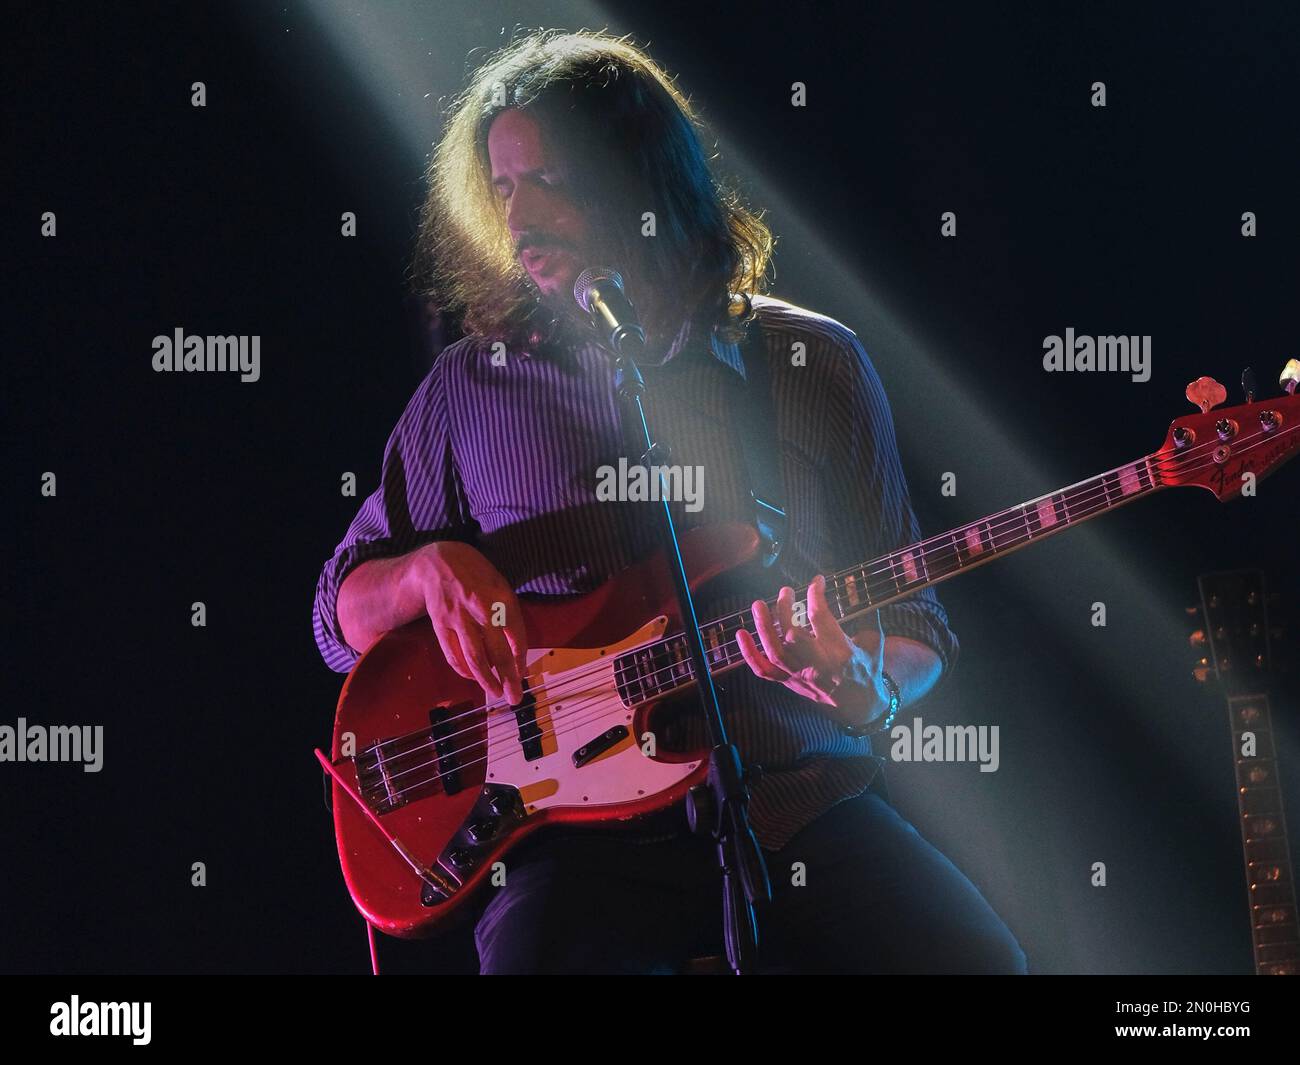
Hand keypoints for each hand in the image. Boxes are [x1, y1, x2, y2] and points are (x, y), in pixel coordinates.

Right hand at [405, 541, 527, 703]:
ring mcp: (459, 618)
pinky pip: (453, 653)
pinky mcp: (440, 624)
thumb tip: (517, 650)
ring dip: (486, 680)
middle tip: (515, 697)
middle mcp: (481, 609)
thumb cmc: (476, 574)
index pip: (516, 636)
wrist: (438, 562)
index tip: (523, 674)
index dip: (520, 659)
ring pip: (474, 657)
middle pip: (497, 652)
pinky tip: (472, 677)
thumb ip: (510, 614)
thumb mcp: (500, 585)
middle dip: (508, 678)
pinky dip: (463, 669)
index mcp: (501, 598)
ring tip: (496, 693)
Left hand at [736, 575, 890, 728]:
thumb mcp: (874, 642)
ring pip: (775, 652)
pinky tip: (740, 634)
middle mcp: (817, 666)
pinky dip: (749, 654)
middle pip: (792, 635)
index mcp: (840, 653)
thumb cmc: (867, 669)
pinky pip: (763, 670)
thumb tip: (857, 585)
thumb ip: (868, 613)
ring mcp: (800, 676)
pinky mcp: (788, 682)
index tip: (817, 580)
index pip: (820, 617)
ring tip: (758, 604)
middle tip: (785, 591)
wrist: (861, 705)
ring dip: (763, 626)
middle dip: (785, 609)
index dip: (815, 594)